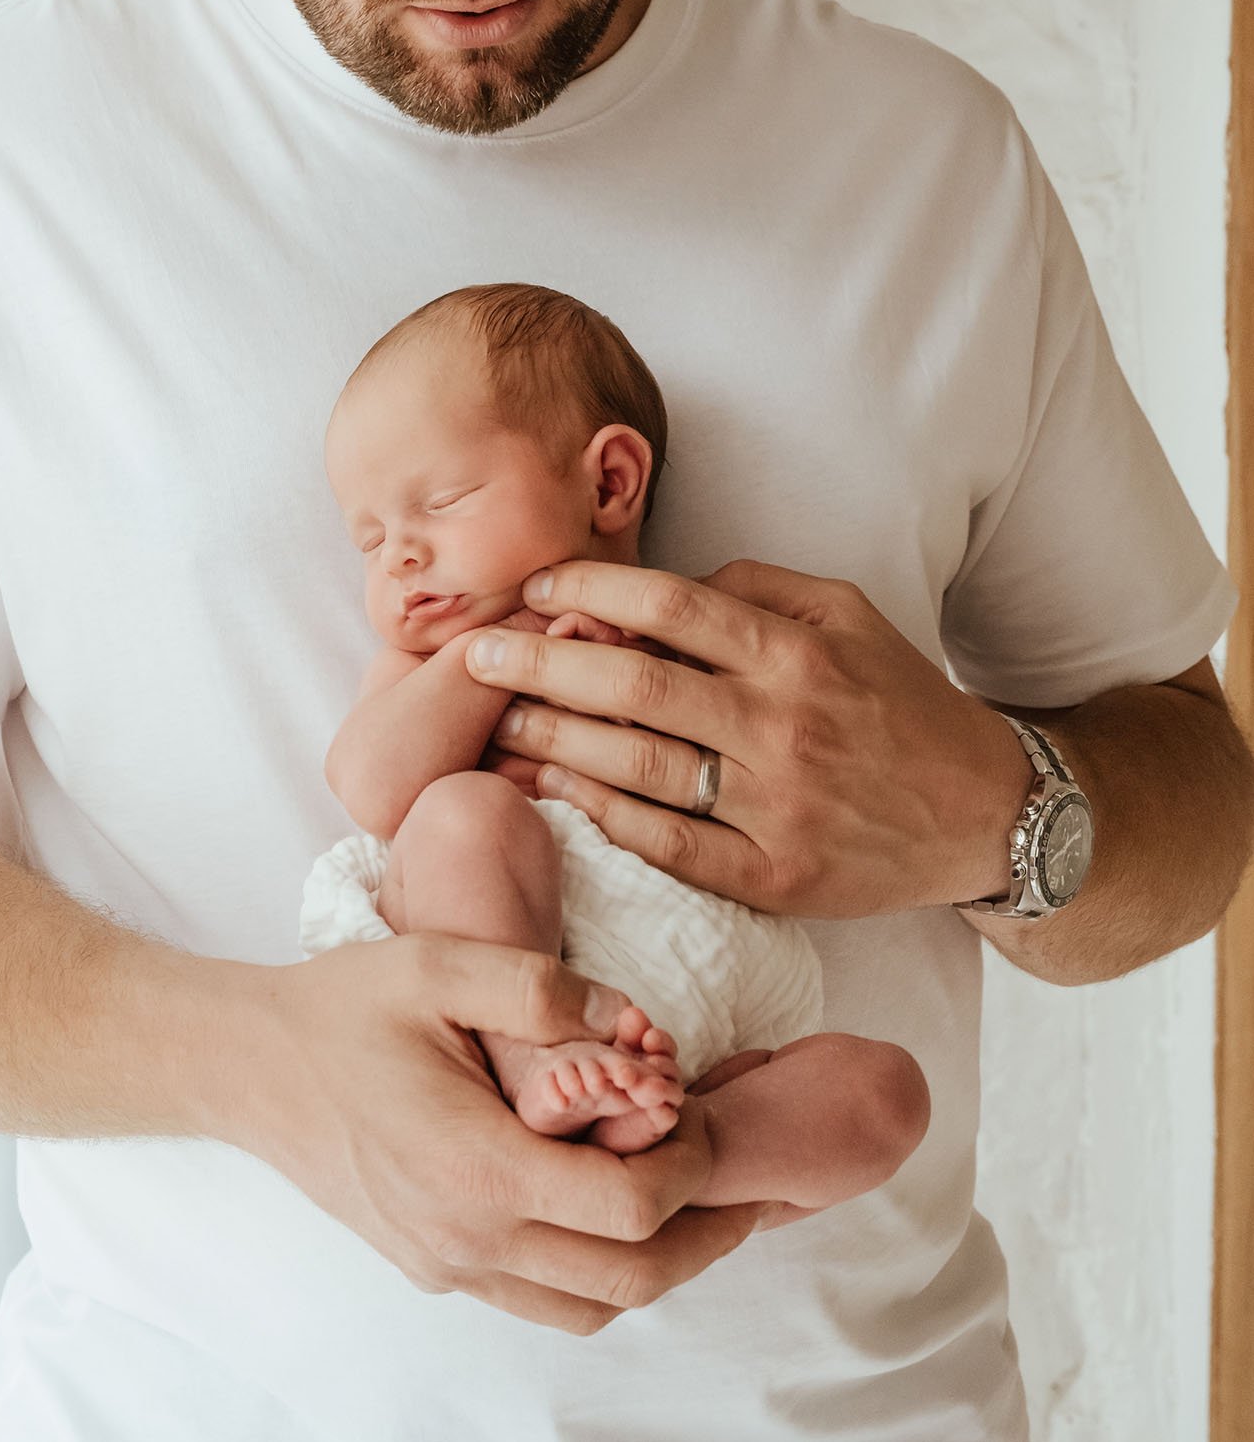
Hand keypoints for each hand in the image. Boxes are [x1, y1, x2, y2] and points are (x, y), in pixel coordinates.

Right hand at [229, 936, 766, 1330]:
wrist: (249, 1067)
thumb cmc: (342, 1009)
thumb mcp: (440, 966)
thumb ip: (544, 989)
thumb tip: (636, 1021)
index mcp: (479, 1168)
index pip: (631, 1208)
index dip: (693, 1165)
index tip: (706, 1107)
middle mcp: (469, 1239)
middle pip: (632, 1279)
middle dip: (706, 1232)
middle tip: (748, 1179)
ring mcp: (451, 1265)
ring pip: (592, 1307)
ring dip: (660, 1263)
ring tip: (699, 1201)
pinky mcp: (436, 1268)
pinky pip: (543, 1301)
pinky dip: (600, 1272)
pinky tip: (615, 1209)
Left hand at [471, 558, 1031, 917]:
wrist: (983, 813)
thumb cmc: (900, 700)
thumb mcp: (847, 614)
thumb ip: (755, 587)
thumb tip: (660, 583)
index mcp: (795, 651)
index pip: (669, 605)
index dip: (590, 591)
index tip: (535, 588)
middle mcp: (782, 726)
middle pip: (635, 686)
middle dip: (542, 666)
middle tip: (477, 653)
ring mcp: (775, 808)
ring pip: (639, 767)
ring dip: (553, 742)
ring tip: (493, 723)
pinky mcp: (772, 878)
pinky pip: (668, 845)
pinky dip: (602, 816)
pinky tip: (551, 790)